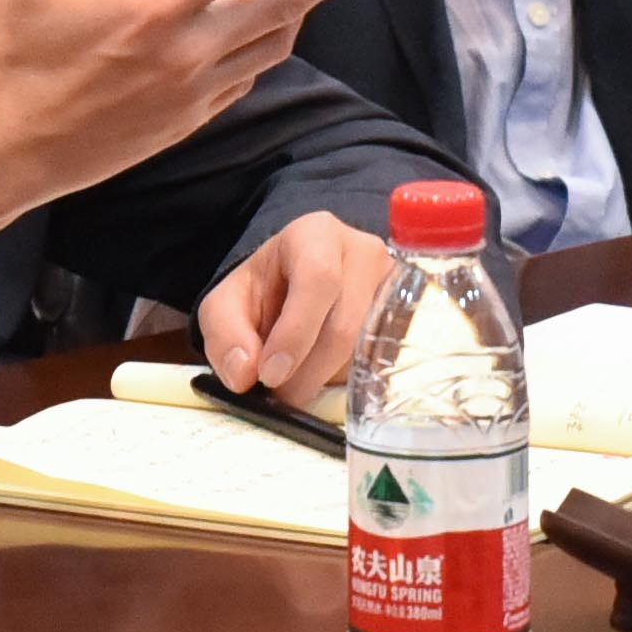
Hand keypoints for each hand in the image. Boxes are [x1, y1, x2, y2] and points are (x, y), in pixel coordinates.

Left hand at [197, 209, 395, 402]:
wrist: (297, 283)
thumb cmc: (265, 289)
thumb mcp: (226, 304)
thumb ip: (225, 335)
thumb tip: (245, 374)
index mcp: (316, 234)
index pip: (318, 280)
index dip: (295, 333)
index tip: (270, 375)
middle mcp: (364, 252)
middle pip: (346, 323)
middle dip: (309, 370)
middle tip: (282, 398)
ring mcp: (393, 285)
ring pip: (367, 349)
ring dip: (328, 379)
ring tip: (297, 387)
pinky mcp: (406, 316)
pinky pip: (384, 360)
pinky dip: (351, 381)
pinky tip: (325, 381)